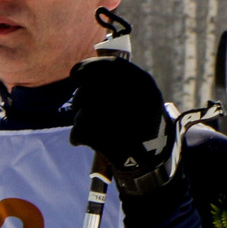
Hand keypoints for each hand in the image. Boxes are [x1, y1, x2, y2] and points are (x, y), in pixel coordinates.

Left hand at [65, 54, 176, 195]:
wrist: (151, 161)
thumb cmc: (142, 124)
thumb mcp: (141, 95)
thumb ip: (115, 80)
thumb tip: (78, 72)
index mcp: (143, 85)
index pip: (108, 66)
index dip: (88, 68)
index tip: (75, 74)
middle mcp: (130, 98)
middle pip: (88, 89)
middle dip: (80, 98)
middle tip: (81, 105)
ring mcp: (115, 119)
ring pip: (81, 111)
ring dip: (81, 118)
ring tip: (98, 128)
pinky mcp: (102, 139)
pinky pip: (78, 131)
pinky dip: (79, 136)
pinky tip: (92, 141)